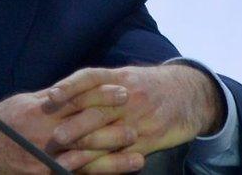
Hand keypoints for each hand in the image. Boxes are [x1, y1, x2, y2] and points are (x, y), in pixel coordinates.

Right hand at [0, 83, 135, 173]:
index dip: (103, 95)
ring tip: (138, 157)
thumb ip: (53, 98)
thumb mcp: (25, 103)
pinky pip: (72, 174)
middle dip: (113, 128)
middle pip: (86, 130)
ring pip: (85, 158)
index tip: (123, 92)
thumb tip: (80, 89)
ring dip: (113, 159)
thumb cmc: (1, 123)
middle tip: (138, 125)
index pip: (79, 98)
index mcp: (41, 110)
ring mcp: (43, 159)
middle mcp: (44, 134)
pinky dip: (93, 174)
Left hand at [46, 64, 224, 172]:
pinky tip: (86, 171)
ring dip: (85, 150)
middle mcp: (129, 97)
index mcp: (121, 78)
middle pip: (98, 110)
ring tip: (63, 161)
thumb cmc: (150, 86)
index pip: (91, 78)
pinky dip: (103, 165)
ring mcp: (139, 120)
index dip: (70, 86)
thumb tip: (58, 94)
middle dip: (75, 125)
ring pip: (109, 136)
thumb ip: (99, 85)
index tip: (50, 96)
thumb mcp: (128, 76)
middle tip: (54, 136)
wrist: (190, 95)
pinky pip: (123, 155)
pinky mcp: (148, 140)